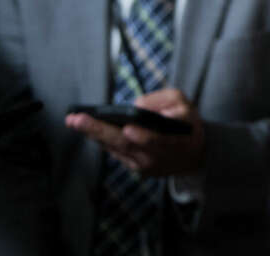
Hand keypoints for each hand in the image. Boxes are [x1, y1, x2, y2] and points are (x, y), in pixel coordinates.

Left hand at [64, 88, 204, 176]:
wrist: (195, 154)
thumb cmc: (186, 123)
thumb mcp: (183, 103)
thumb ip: (162, 100)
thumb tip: (136, 106)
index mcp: (175, 139)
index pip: (158, 140)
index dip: (144, 136)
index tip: (128, 129)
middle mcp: (158, 156)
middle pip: (126, 144)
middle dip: (100, 131)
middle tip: (77, 119)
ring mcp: (146, 165)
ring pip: (117, 149)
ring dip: (94, 135)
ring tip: (74, 121)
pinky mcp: (137, 169)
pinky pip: (116, 153)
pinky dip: (102, 141)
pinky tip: (88, 130)